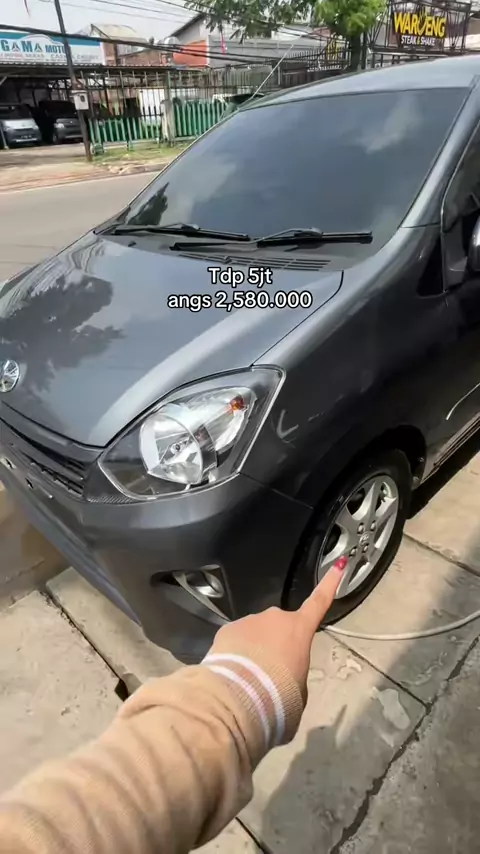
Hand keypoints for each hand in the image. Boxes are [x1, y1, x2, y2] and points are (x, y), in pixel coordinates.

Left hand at [210, 557, 346, 694]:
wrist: (240, 697)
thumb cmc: (280, 695)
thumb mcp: (299, 691)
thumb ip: (296, 674)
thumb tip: (285, 673)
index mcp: (299, 629)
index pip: (319, 602)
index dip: (330, 583)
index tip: (338, 564)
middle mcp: (275, 618)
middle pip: (280, 629)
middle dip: (277, 646)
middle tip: (271, 675)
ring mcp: (249, 621)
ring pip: (255, 635)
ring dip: (255, 652)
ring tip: (250, 680)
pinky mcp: (227, 630)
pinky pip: (236, 641)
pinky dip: (236, 655)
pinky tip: (234, 674)